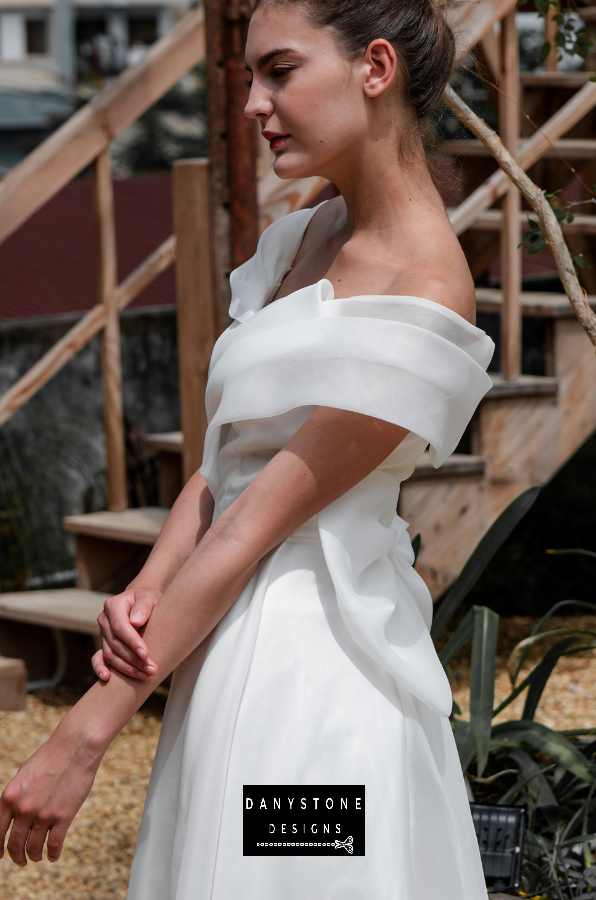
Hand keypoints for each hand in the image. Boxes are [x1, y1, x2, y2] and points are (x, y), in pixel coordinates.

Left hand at [0, 725, 102, 864]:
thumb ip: (16, 798)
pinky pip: (54, 845)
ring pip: (34, 848)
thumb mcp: (24, 776)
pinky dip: (52, 855)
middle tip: (22, 860)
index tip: (2, 855)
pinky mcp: (63, 817)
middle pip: (15, 845)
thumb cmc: (51, 758)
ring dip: (35, 856)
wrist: (75, 747)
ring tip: (38, 856)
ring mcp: (43, 814)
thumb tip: (12, 818)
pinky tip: (53, 855)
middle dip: (17, 857)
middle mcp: (23, 809)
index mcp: (10, 797)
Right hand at [92, 587, 160, 681]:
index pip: (120, 627)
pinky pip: (98, 657)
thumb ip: (144, 606)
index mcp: (113, 605)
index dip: (132, 642)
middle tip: (152, 670)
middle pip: (116, 644)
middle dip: (134, 659)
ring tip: (145, 676)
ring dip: (127, 668)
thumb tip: (136, 621)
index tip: (146, 654)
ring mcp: (102, 633)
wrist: (141, 602)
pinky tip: (106, 678)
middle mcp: (104, 619)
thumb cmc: (147, 599)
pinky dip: (100, 668)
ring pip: (110, 654)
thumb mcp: (149, 597)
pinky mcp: (104, 644)